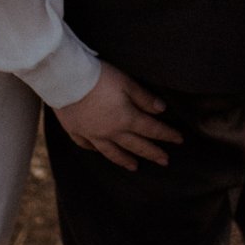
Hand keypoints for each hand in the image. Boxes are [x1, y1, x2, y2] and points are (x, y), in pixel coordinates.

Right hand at [53, 63, 182, 171]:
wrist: (65, 79)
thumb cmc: (98, 77)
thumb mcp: (126, 82)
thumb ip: (144, 98)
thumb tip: (162, 110)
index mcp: (126, 119)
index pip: (152, 130)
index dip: (167, 135)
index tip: (179, 140)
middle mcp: (111, 132)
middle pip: (136, 145)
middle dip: (152, 153)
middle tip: (164, 161)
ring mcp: (92, 134)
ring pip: (112, 152)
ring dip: (126, 160)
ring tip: (135, 167)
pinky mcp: (76, 131)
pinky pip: (88, 146)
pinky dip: (96, 151)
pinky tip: (100, 152)